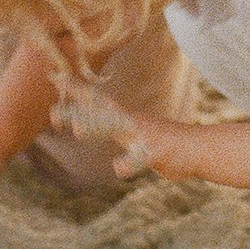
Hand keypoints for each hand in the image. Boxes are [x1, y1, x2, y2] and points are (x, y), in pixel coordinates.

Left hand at [56, 82, 193, 182]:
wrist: (198, 149)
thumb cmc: (163, 143)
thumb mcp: (134, 132)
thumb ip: (114, 127)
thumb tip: (90, 123)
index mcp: (125, 118)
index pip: (97, 101)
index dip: (77, 92)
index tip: (56, 80)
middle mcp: (131, 122)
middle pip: (98, 113)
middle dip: (75, 112)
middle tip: (51, 113)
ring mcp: (143, 135)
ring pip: (115, 128)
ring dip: (95, 127)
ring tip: (76, 131)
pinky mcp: (155, 152)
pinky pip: (139, 158)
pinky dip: (128, 163)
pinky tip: (117, 168)